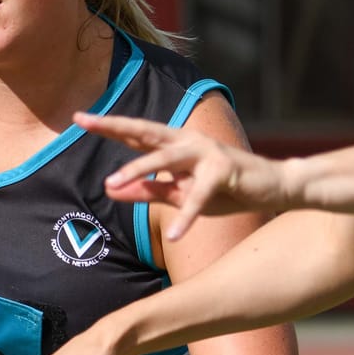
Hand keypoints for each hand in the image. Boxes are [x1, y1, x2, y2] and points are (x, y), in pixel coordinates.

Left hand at [76, 111, 290, 240]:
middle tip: (84, 122)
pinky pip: (199, 196)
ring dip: (138, 170)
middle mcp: (188, 141)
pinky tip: (174, 235)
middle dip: (113, 126)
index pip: (136, 134)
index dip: (108, 126)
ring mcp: (207, 153)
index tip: (78, 119)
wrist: (274, 188)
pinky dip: (187, 216)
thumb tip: (112, 188)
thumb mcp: (181, 194)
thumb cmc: (226, 190)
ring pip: (165, 158)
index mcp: (177, 144)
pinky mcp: (225, 171)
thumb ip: (149, 190)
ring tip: (111, 183)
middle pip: (145, 132)